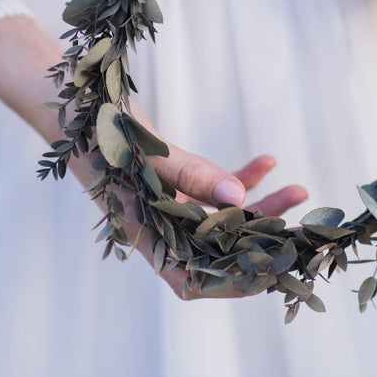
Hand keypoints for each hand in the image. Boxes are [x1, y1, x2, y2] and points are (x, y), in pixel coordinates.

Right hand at [0, 16, 307, 298]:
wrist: (71, 93)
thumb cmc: (94, 123)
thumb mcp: (143, 148)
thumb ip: (191, 175)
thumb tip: (240, 202)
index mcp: (141, 230)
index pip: (190, 279)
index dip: (232, 283)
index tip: (275, 271)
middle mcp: (157, 223)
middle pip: (217, 248)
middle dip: (264, 240)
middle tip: (305, 224)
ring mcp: (166, 201)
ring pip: (222, 217)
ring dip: (262, 207)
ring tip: (300, 189)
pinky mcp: (173, 177)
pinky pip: (213, 186)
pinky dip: (241, 177)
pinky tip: (268, 160)